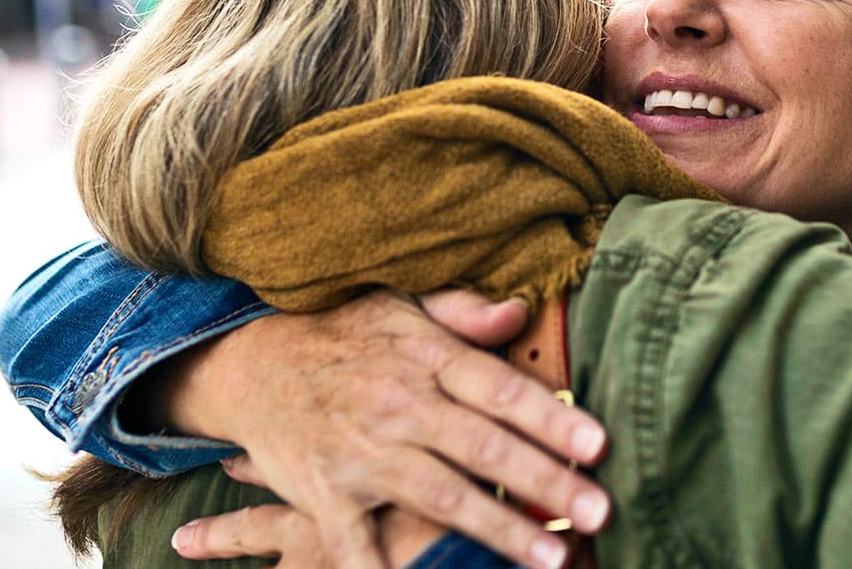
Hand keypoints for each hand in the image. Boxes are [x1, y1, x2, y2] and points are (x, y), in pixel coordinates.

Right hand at [160, 289, 607, 568]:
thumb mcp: (401, 307)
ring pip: (441, 496)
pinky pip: (356, 543)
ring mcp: (359, 451)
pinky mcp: (323, 492)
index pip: (501, 389)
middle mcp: (397, 404)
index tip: (598, 445)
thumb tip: (520, 312)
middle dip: (545, 482)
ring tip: (552, 556)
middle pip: (484, 448)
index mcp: (425, 357)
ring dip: (499, 529)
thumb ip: (463, 313)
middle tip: (600, 512)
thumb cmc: (344, 334)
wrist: (250, 363)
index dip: (552, 418)